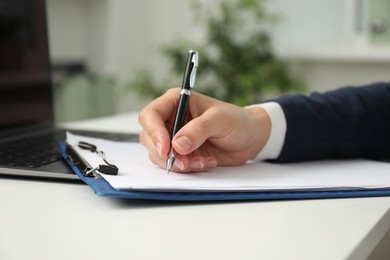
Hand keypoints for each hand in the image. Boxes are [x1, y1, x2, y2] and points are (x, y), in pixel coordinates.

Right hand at [138, 88, 270, 171]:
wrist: (250, 139)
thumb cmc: (237, 121)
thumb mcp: (220, 120)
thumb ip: (198, 129)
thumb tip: (178, 144)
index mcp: (176, 101)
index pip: (151, 115)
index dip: (154, 132)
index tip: (166, 148)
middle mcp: (171, 119)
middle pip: (149, 137)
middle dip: (165, 153)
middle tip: (184, 162)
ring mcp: (174, 138)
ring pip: (159, 154)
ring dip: (178, 163)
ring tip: (201, 162)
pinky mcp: (181, 153)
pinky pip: (173, 165)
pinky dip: (187, 168)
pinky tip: (205, 163)